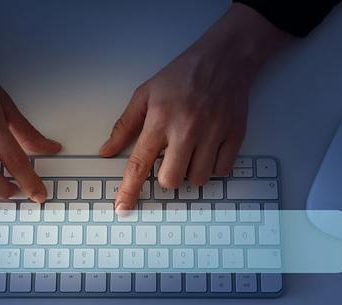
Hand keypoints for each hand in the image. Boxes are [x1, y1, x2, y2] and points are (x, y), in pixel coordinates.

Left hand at [99, 4, 289, 211]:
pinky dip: (213, 167)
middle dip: (167, 177)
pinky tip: (208, 149)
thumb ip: (124, 126)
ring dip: (191, 173)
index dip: (129, 190)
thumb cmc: (181, 76)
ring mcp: (213, 134)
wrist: (223, 59)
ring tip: (191, 151)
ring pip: (198, 180)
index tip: (122, 208)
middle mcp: (186, 130)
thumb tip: (107, 151)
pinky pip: (222, 170)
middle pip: (171, 180)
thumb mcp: (145, 94)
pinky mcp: (234, 136)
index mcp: (160, 120)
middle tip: (170, 159)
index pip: (139, 164)